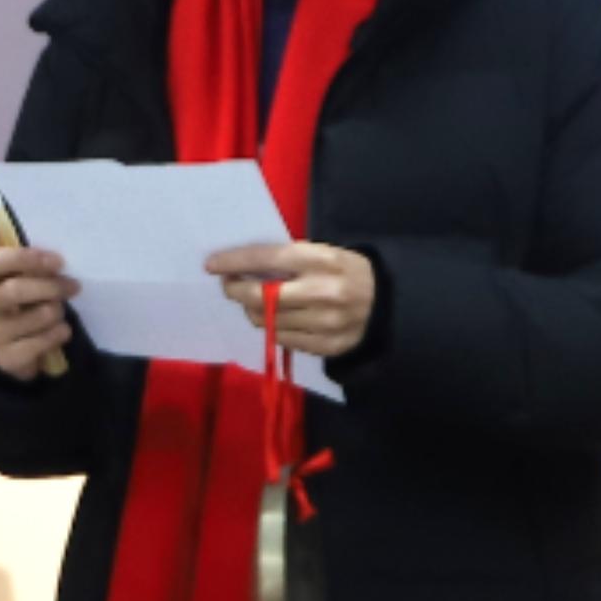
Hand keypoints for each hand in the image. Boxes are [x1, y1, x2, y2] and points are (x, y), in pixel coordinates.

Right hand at [0, 244, 81, 382]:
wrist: (16, 345)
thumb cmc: (21, 302)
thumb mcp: (21, 279)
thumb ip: (31, 268)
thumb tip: (55, 265)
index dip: (28, 259)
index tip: (58, 262)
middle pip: (14, 290)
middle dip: (50, 286)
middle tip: (73, 286)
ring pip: (34, 317)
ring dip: (56, 311)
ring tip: (60, 311)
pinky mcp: (3, 359)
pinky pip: (39, 344)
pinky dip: (57, 334)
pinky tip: (62, 331)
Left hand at [207, 237, 378, 360]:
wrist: (387, 304)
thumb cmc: (347, 272)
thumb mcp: (324, 253)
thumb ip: (289, 260)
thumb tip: (243, 267)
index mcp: (321, 260)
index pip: (267, 259)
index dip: (235, 262)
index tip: (212, 265)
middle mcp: (321, 292)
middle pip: (261, 296)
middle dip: (236, 290)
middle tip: (229, 286)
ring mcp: (324, 323)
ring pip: (268, 321)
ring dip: (252, 310)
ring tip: (255, 302)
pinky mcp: (326, 346)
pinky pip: (283, 339)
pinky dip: (273, 327)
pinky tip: (277, 318)